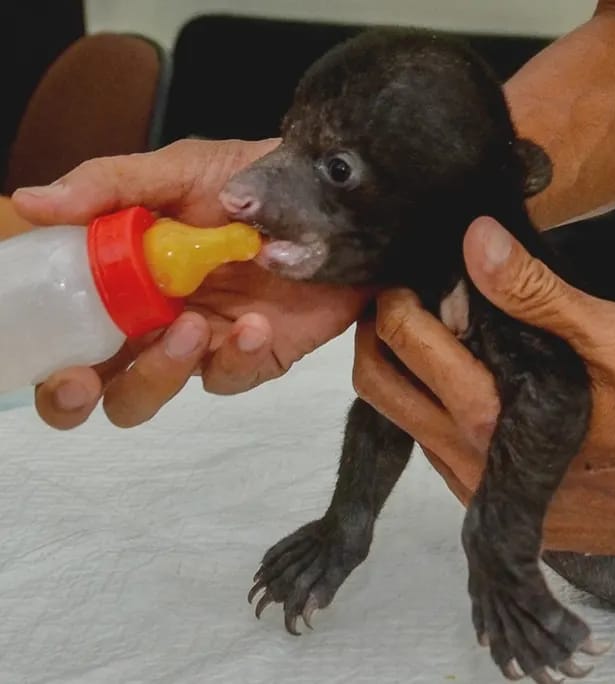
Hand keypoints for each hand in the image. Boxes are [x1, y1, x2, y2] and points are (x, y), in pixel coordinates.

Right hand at [12, 139, 370, 429]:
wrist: (338, 197)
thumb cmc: (255, 178)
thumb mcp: (182, 170)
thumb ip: (111, 186)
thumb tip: (32, 201)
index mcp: (120, 277)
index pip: (62, 329)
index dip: (43, 355)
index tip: (44, 349)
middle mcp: (151, 317)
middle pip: (94, 382)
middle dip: (72, 396)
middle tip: (80, 380)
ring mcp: (203, 341)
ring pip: (152, 392)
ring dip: (158, 371)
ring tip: (190, 326)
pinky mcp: (255, 354)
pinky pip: (230, 377)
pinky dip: (236, 356)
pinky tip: (255, 326)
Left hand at [353, 216, 614, 562]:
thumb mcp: (614, 338)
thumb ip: (539, 292)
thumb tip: (475, 240)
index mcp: (492, 418)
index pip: (405, 344)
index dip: (395, 298)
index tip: (410, 271)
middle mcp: (470, 465)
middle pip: (380, 389)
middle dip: (378, 335)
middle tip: (405, 298)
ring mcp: (479, 494)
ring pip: (405, 423)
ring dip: (407, 375)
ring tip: (438, 333)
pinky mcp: (498, 510)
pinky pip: (439, 452)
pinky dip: (437, 410)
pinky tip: (472, 381)